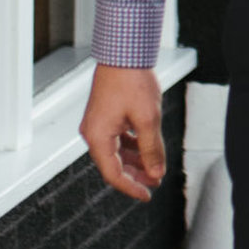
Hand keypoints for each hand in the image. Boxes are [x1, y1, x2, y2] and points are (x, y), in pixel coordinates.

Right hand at [83, 66, 167, 204]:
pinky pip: (118, 139)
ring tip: (154, 168)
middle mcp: (93, 133)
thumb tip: (155, 173)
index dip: (131, 187)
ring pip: (117, 152)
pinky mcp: (105, 116)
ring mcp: (98, 124)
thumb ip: (151, 149)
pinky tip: (146, 149)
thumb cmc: (132, 82)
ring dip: (135, 161)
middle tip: (156, 182)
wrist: (124, 53)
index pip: (113, 174)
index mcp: (97, 137)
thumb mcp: (148, 119)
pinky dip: (132, 146)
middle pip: (113, 165)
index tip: (148, 195)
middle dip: (135, 175)